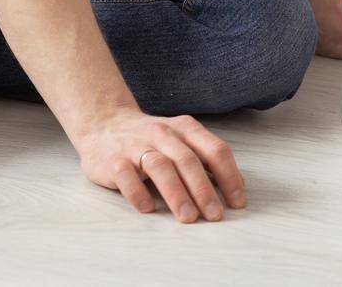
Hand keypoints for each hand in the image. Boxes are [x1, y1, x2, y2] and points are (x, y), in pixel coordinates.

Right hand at [74, 107, 245, 222]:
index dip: (229, 176)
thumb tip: (234, 187)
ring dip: (177, 194)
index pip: (215, 150)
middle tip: (214, 215)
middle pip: (188, 161)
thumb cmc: (152, 139)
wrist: (104, 124)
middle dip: (204, 190)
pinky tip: (148, 209)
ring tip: (188, 217)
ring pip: (160, 167)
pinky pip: (127, 177)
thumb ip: (204, 158)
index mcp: (185, 128)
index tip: (237, 202)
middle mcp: (163, 134)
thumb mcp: (181, 139)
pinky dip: (138, 193)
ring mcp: (136, 146)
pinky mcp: (113, 161)